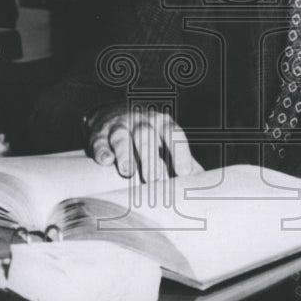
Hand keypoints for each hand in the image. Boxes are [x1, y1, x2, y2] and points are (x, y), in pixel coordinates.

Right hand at [85, 104, 200, 181]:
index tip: (184, 174)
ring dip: (125, 154)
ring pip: (121, 136)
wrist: (113, 115)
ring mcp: (119, 126)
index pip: (173, 133)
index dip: (179, 152)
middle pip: (145, 134)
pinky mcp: (98, 134)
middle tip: (154, 179)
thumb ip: (183, 160)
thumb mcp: (166, 142)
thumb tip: (201, 185)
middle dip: (149, 156)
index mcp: (162, 123)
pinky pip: (99, 141)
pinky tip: (105, 161)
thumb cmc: (149, 137)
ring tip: (128, 172)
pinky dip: (101, 151)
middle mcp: (141, 121)